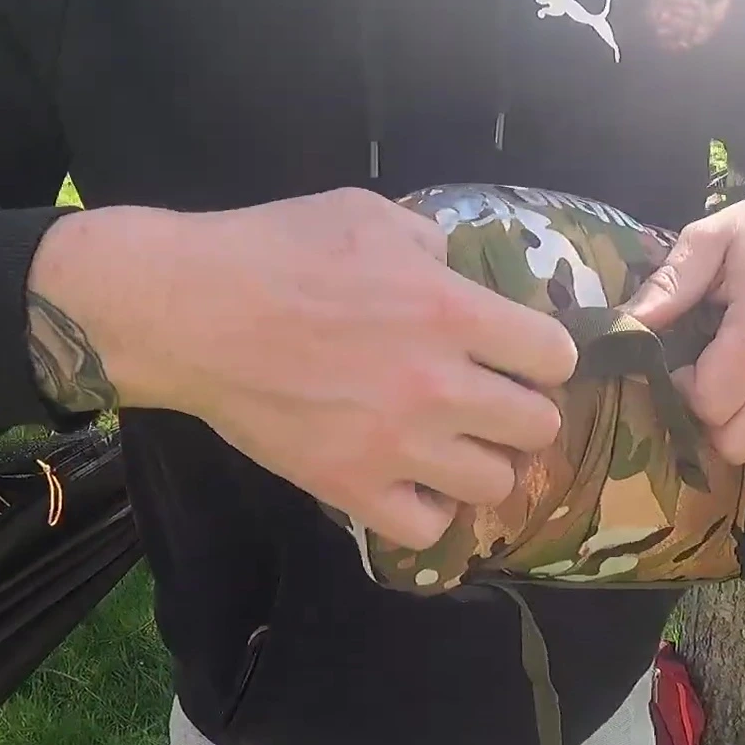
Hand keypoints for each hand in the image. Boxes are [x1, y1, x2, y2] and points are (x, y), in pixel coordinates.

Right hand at [26, 188, 578, 548]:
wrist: (190, 310)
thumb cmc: (275, 249)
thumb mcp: (367, 215)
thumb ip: (429, 243)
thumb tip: (454, 266)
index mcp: (453, 310)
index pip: (555, 356)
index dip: (541, 356)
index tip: (518, 356)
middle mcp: (441, 385)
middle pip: (539, 426)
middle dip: (520, 412)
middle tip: (487, 404)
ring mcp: (399, 444)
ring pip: (496, 483)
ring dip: (481, 464)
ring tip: (453, 448)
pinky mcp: (352, 487)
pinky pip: (428, 529)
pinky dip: (427, 511)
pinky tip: (410, 484)